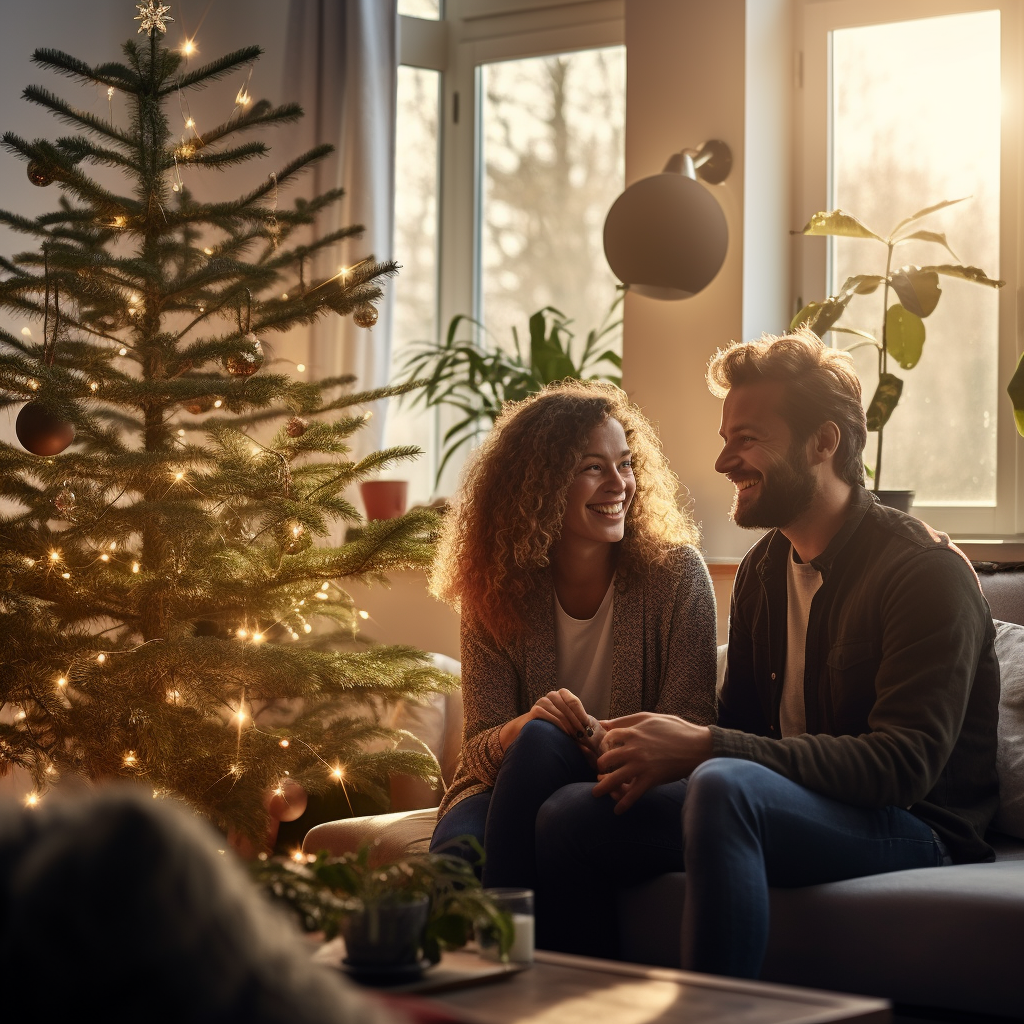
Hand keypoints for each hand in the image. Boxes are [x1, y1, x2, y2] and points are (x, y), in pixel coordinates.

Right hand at [529, 688, 592, 742]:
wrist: (533, 730)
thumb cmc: (557, 726)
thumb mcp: (571, 721)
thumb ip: (581, 721)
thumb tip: (598, 726)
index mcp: (563, 694)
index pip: (574, 702)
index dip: (581, 715)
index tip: (588, 729)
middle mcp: (552, 695)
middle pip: (567, 708)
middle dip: (577, 723)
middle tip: (584, 737)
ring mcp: (541, 702)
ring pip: (558, 714)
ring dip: (568, 726)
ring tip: (575, 738)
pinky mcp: (534, 711)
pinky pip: (546, 716)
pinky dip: (557, 726)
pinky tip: (563, 735)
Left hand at [592, 712, 712, 812]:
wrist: (699, 746)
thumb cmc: (677, 730)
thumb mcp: (650, 718)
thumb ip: (626, 720)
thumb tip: (603, 722)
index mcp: (633, 732)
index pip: (607, 738)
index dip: (602, 746)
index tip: (603, 751)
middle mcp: (633, 748)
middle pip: (606, 760)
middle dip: (600, 768)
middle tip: (600, 773)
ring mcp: (641, 764)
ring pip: (614, 778)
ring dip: (603, 788)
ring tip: (595, 793)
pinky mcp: (651, 778)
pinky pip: (632, 793)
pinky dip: (624, 804)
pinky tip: (618, 810)